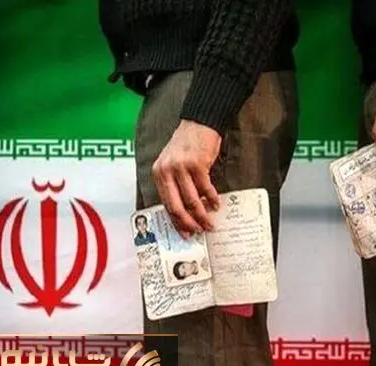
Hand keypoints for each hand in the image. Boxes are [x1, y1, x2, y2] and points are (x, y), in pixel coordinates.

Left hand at [152, 120, 221, 237]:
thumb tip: (184, 209)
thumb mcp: (172, 163)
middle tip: (198, 231)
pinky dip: (212, 198)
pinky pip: (205, 188)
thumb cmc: (187, 144)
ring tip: (210, 222)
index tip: (184, 232)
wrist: (199, 123)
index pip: (165, 204)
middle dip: (188, 223)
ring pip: (192, 200)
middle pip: (177, 206)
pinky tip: (216, 204)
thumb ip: (174, 183)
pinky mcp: (197, 164)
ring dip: (203, 214)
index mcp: (159, 173)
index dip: (176, 221)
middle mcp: (167, 171)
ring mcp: (181, 168)